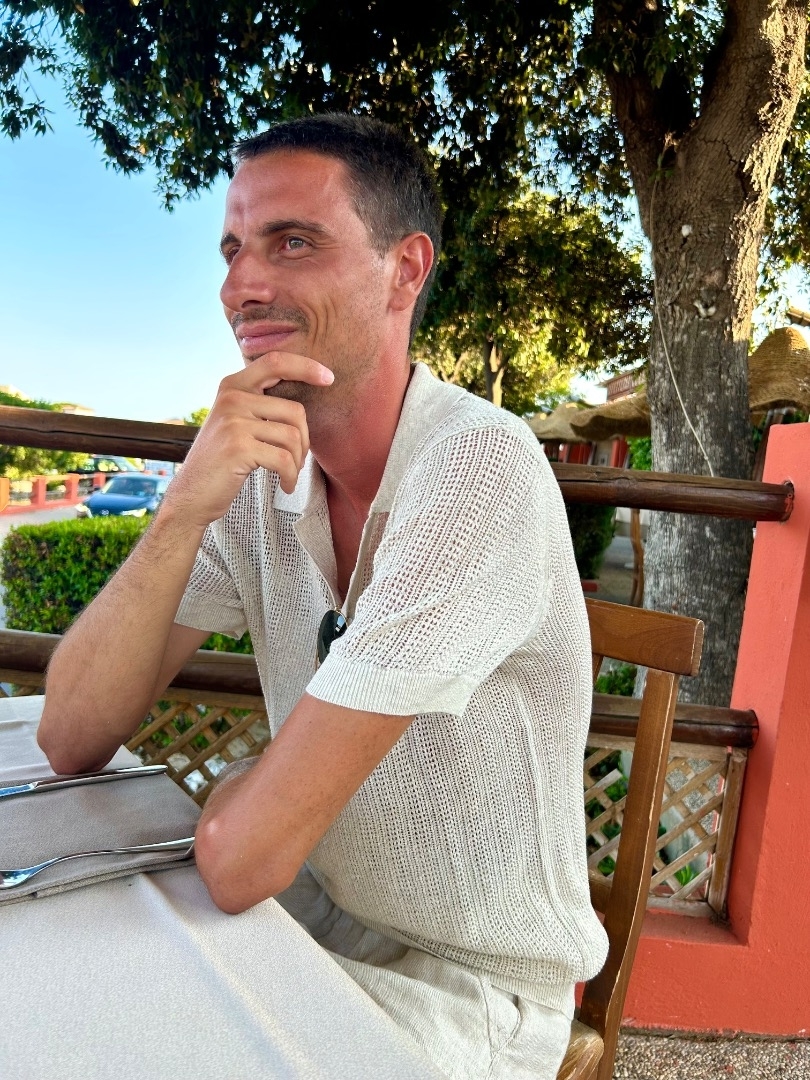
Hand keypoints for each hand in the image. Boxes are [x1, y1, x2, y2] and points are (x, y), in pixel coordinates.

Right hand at [163, 352, 332, 528]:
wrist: (192, 494)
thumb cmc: (222, 461)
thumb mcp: (235, 422)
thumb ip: (259, 404)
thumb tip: (303, 399)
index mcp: (232, 386)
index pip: (276, 362)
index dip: (305, 366)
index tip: (328, 377)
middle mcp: (232, 398)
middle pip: (295, 411)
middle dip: (304, 441)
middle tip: (296, 460)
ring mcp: (233, 421)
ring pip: (293, 437)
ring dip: (298, 462)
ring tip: (288, 474)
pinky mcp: (238, 448)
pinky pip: (284, 460)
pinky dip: (291, 477)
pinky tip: (286, 485)